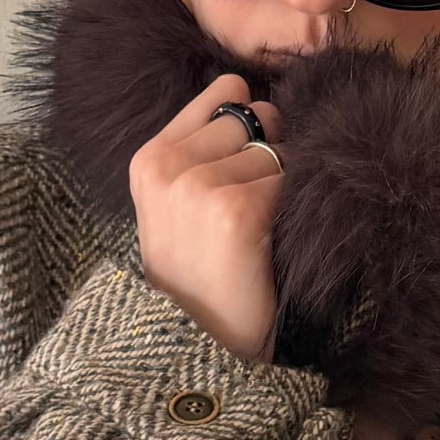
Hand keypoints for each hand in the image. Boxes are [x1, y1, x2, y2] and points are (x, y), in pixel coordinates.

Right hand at [129, 72, 285, 363]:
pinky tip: (268, 245)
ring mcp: (199, 186)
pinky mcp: (236, 210)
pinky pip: (289, 182)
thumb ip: (201, 147)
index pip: (225, 94)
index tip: (245, 168)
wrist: (202, 348)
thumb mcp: (176, 207)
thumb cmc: (200, 277)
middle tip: (247, 216)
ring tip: (256, 235)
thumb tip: (249, 92)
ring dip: (281, 189)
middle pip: (256, 119)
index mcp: (148, 160)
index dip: (250, 127)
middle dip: (266, 157)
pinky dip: (291, 212)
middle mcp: (167, 167)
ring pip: (277, 151)